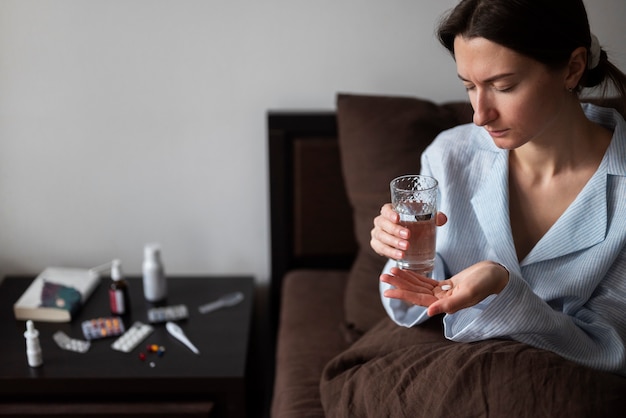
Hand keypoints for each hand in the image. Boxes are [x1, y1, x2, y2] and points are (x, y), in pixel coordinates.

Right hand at [370, 203, 446, 259]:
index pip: (386, 210)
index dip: (390, 213)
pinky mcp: (377, 246)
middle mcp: (380, 221)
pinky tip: (400, 256)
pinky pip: (380, 249)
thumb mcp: (424, 219)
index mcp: (389, 211)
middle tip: (408, 236)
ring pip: (381, 237)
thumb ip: (434, 217)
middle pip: (383, 224)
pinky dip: (390, 253)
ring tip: (406, 249)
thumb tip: (442, 218)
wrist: (407, 238)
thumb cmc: (414, 224)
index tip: (398, 218)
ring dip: (393, 244)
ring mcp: (377, 234)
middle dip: (395, 230)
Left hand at [380, 261, 508, 315]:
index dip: (402, 294)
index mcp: (446, 304)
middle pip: (416, 292)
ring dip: (404, 279)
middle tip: (382, 277)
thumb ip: (450, 304)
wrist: (498, 276)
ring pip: (420, 286)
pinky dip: (415, 276)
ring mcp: (444, 293)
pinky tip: (404, 271)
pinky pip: (427, 281)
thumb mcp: (469, 292)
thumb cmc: (486, 284)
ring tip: (389, 272)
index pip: (419, 300)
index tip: (387, 291)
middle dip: (399, 285)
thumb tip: (429, 312)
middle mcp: (442, 300)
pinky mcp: (447, 285)